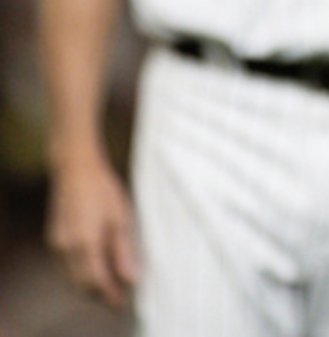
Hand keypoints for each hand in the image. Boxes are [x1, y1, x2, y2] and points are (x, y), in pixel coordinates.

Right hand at [46, 148, 137, 307]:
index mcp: (85, 243)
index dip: (109, 294)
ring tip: (111, 285)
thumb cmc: (103, 190)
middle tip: (119, 297)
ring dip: (89, 284)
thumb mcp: (120, 220)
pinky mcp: (54, 240)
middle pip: (81, 283)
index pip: (96, 280)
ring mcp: (56, 244)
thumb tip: (130, 278)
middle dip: (99, 293)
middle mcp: (66, 248)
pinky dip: (81, 272)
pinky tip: (97, 268)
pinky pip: (66, 265)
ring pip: (72, 276)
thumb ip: (123, 252)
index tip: (122, 302)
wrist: (75, 170)